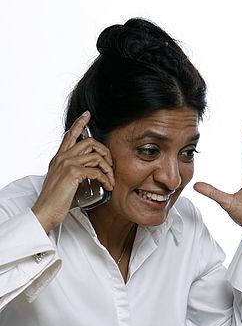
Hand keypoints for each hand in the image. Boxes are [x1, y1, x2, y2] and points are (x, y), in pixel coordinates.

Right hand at [31, 111, 114, 232]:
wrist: (45, 210)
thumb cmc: (55, 199)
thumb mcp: (62, 180)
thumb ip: (72, 171)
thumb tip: (89, 171)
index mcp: (59, 157)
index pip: (69, 135)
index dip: (79, 123)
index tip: (87, 115)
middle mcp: (62, 157)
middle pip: (89, 142)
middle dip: (105, 151)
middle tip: (110, 164)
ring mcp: (67, 163)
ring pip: (96, 156)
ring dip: (108, 169)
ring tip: (111, 179)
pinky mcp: (73, 172)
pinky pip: (97, 171)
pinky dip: (106, 179)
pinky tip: (108, 186)